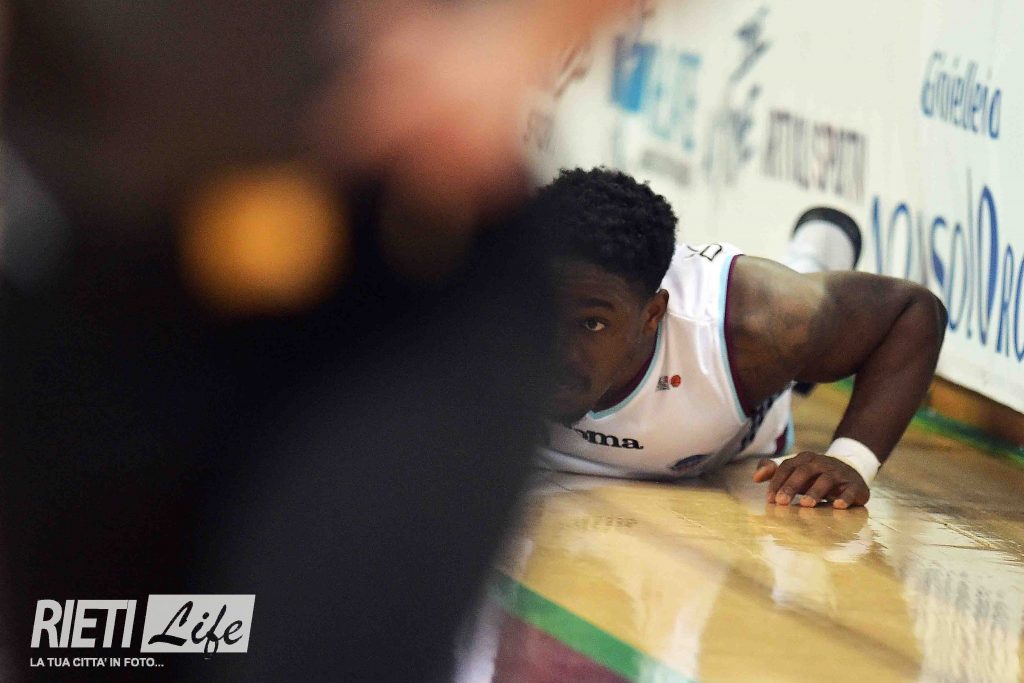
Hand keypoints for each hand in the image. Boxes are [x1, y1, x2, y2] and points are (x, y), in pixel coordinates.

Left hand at [752, 452, 869, 508]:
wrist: (851, 471)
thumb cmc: (814, 476)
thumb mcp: (794, 471)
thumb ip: (773, 471)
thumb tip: (755, 477)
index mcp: (805, 459)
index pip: (787, 467)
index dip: (777, 482)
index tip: (770, 499)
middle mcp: (822, 463)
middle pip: (805, 471)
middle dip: (791, 486)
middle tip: (781, 502)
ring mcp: (840, 473)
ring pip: (826, 480)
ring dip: (815, 492)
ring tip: (805, 505)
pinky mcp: (855, 485)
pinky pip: (851, 490)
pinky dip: (845, 498)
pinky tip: (838, 506)